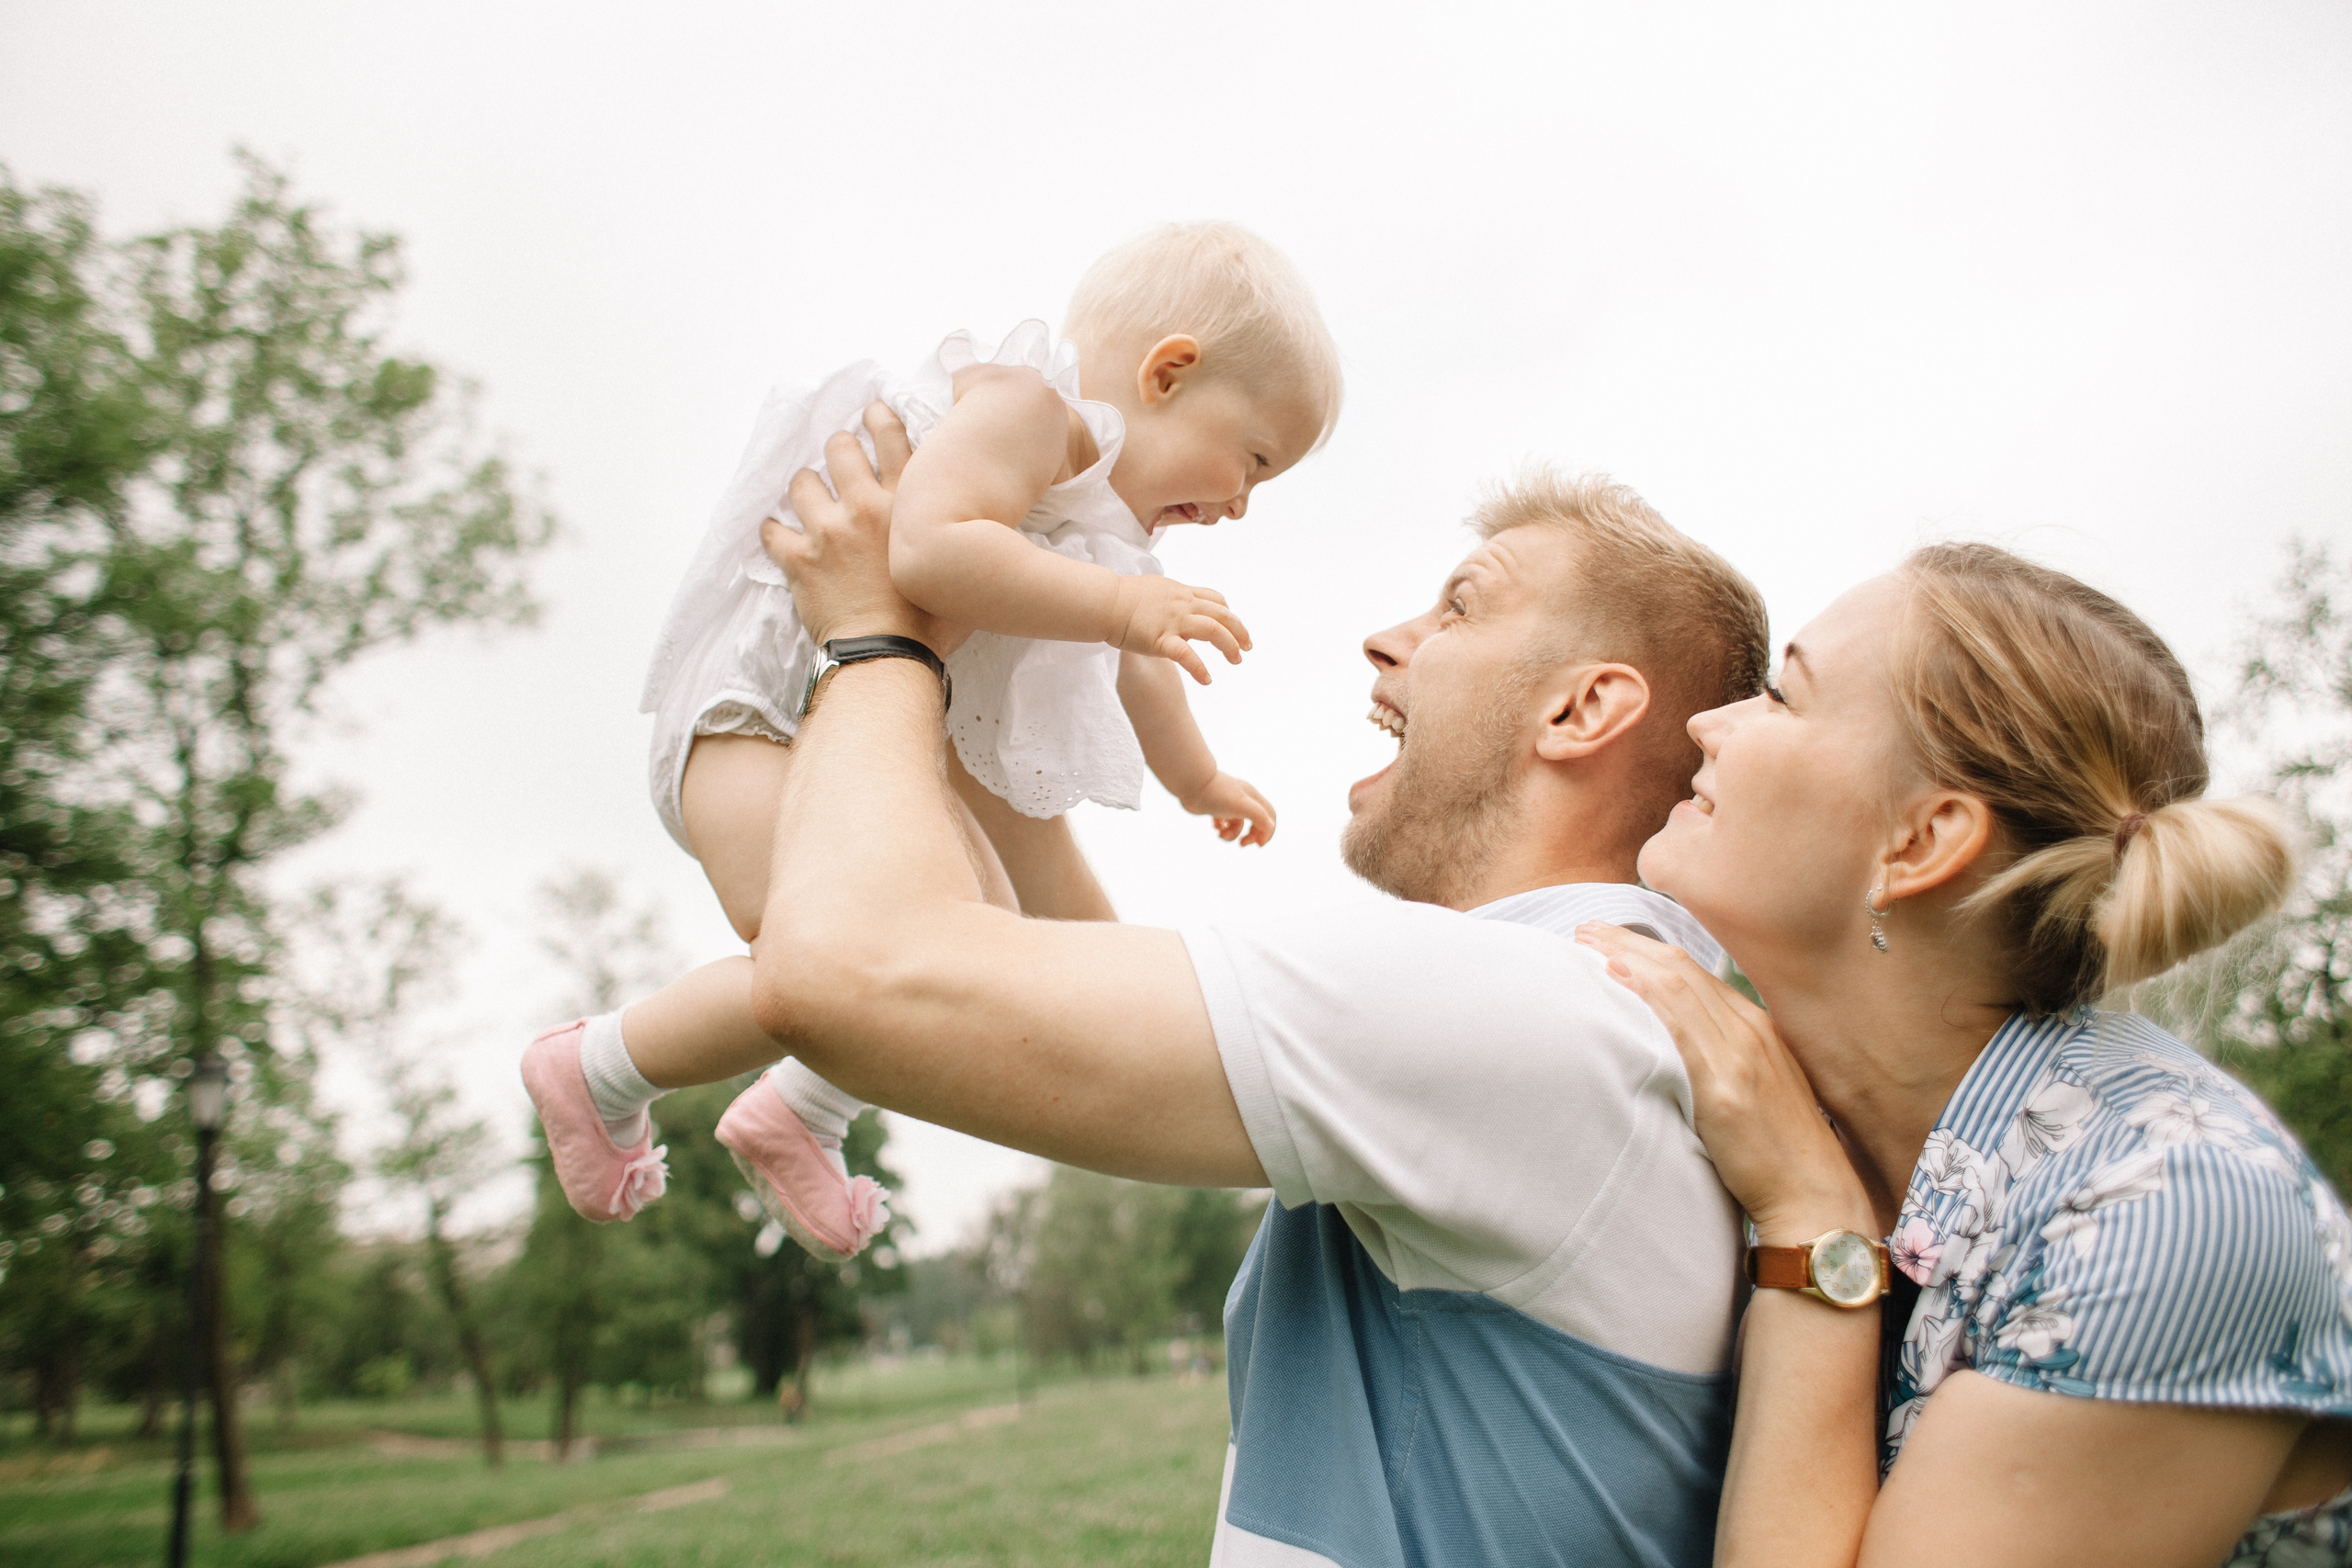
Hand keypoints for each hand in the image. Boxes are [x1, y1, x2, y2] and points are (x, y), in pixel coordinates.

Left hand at [762, 403, 966, 654]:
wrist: (891, 655)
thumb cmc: (932, 621)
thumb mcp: (958, 563)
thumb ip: (954, 533)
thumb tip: (967, 526)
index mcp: (905, 504)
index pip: (890, 437)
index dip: (878, 418)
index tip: (872, 414)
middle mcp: (865, 507)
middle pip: (840, 448)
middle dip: (837, 448)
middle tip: (838, 457)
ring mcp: (828, 531)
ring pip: (802, 482)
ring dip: (805, 486)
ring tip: (808, 493)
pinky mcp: (800, 560)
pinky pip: (773, 532)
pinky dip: (774, 532)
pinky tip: (778, 533)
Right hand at [1108, 575, 1249, 684]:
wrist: (1105, 601)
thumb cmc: (1122, 596)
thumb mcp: (1154, 589)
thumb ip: (1169, 599)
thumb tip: (1174, 604)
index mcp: (1182, 593)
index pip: (1215, 600)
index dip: (1229, 613)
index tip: (1233, 625)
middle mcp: (1183, 605)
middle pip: (1223, 615)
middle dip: (1240, 631)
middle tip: (1248, 647)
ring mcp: (1173, 622)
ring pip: (1214, 631)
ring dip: (1230, 646)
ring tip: (1237, 660)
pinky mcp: (1161, 640)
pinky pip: (1187, 655)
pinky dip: (1200, 668)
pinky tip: (1207, 680)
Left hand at [1179, 772, 1275, 846]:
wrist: (1192, 784)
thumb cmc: (1218, 794)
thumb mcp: (1242, 805)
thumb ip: (1259, 815)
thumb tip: (1270, 827)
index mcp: (1252, 798)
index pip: (1270, 816)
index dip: (1267, 832)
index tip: (1257, 844)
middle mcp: (1243, 799)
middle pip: (1256, 822)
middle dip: (1251, 836)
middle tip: (1241, 844)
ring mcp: (1229, 803)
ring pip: (1238, 824)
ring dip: (1232, 834)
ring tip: (1221, 834)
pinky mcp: (1215, 807)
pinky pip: (1224, 822)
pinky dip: (1221, 828)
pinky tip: (1215, 826)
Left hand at [1573, 922, 1873, 1243]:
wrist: (1815, 1194)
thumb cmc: (1780, 1150)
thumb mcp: (1757, 1087)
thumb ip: (1722, 1056)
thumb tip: (1675, 1044)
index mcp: (1757, 1028)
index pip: (1695, 974)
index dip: (1648, 951)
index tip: (1608, 937)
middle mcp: (1751, 1031)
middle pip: (1680, 971)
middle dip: (1628, 943)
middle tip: (1584, 928)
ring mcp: (1740, 1056)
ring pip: (1675, 989)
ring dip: (1625, 959)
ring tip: (1585, 942)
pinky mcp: (1726, 1088)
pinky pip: (1679, 1030)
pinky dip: (1645, 999)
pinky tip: (1615, 980)